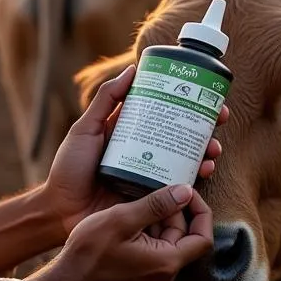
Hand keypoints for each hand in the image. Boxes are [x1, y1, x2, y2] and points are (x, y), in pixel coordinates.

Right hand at [26, 184, 213, 280]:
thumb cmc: (90, 251)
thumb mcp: (122, 219)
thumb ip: (157, 204)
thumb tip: (186, 191)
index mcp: (167, 263)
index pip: (204, 238)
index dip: (201, 212)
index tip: (186, 192)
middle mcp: (165, 277)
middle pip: (184, 239)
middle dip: (173, 213)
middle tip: (152, 192)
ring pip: (168, 244)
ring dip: (158, 223)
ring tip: (136, 204)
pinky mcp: (140, 280)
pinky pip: (154, 253)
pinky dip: (147, 235)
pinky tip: (128, 222)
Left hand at [42, 64, 227, 238]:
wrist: (61, 210)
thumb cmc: (69, 168)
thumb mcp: (85, 129)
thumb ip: (105, 100)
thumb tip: (132, 69)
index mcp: (131, 131)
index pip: (165, 112)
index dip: (188, 103)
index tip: (207, 95)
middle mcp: (146, 151)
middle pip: (183, 134)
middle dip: (206, 126)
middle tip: (219, 119)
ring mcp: (152, 174)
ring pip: (187, 159)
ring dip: (206, 151)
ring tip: (213, 149)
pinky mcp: (155, 199)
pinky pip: (181, 186)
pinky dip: (196, 178)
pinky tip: (204, 171)